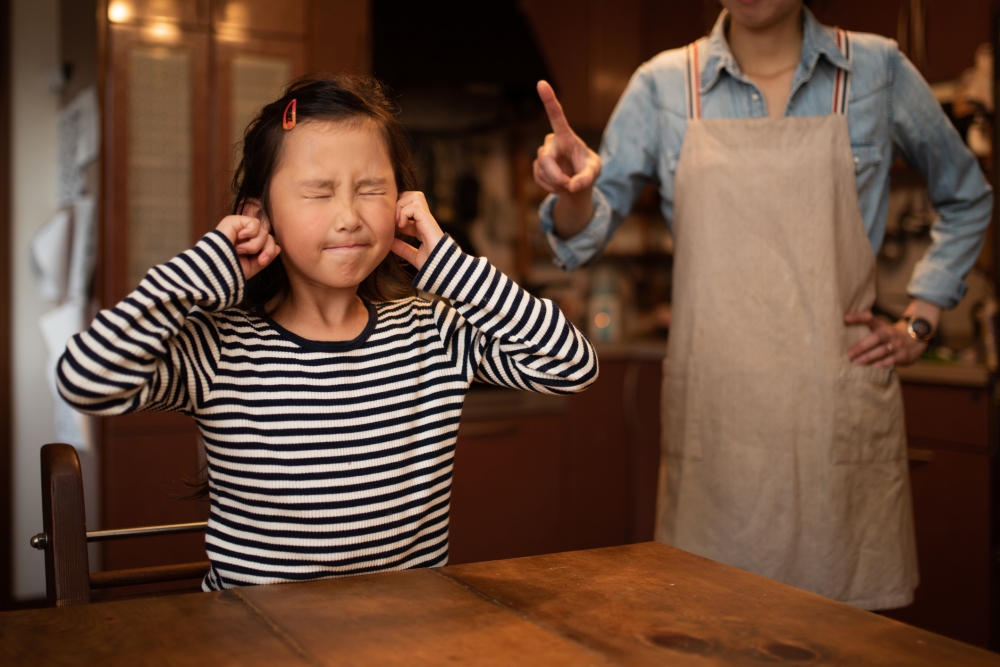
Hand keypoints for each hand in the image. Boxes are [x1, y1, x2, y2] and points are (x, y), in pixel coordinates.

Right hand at [215, 203, 279, 279]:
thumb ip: (266, 256)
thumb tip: (278, 247)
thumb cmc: (230, 271)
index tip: (261, 261)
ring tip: (240, 250)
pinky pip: (255, 223)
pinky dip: (250, 235)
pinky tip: (238, 241)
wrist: (215, 271)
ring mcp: (239, 227)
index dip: (269, 251)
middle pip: (268, 236)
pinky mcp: (234, 220)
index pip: (268, 242)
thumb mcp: (252, 266)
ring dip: (255, 245)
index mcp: (247, 245)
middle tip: (258, 259)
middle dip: (267, 249)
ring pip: (263, 231)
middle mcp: (244, 235)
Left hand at [392, 191, 443, 270]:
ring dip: (401, 206)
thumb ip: (402, 248)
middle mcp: (425, 220)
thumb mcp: (413, 256)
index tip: (391, 226)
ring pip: (414, 196)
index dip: (396, 213)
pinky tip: (401, 225)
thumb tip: (389, 243)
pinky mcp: (429, 221)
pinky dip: (403, 213)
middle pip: (411, 195)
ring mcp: (428, 219)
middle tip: (393, 220)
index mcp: (422, 227)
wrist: (444, 271)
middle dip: (398, 203)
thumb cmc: (432, 266)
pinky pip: (414, 207)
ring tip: (397, 222)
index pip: (408, 208)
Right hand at [533, 81, 601, 196]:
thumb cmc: (587, 170)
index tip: (541, 83)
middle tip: (568, 186)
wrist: (577, 182)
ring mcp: (543, 154)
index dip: (549, 100)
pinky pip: (539, 178)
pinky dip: (550, 188)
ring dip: (556, 183)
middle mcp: (552, 141)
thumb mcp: (594, 173)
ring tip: (568, 185)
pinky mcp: (537, 166)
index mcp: (567, 136)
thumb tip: (573, 186)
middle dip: (555, 176)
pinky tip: (559, 187)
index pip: (557, 116)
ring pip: (542, 170)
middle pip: (545, 157)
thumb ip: (586, 179)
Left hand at [846, 311, 925, 367]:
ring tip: (855, 363)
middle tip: (849, 354)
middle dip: (862, 346)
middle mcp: (890, 334)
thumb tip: (844, 320)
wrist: (915, 339)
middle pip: (876, 338)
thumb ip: (864, 324)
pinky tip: (869, 369)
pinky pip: (891, 362)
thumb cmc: (889, 334)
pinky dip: (879, 366)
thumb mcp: (880, 327)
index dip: (858, 317)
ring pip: (882, 351)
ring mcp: (898, 345)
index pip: (870, 318)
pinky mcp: (903, 356)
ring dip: (868, 358)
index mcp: (882, 326)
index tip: (845, 319)